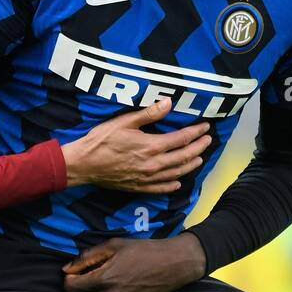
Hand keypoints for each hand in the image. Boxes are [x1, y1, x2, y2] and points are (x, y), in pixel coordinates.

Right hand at [60, 97, 211, 193]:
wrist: (84, 164)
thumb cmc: (101, 140)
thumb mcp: (124, 121)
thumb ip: (149, 114)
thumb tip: (169, 103)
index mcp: (152, 146)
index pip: (182, 138)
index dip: (196, 132)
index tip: (205, 127)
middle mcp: (153, 164)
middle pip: (184, 157)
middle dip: (199, 148)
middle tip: (208, 141)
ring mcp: (147, 178)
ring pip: (176, 173)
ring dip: (190, 166)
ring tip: (199, 159)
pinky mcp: (138, 187)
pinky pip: (160, 188)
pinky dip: (172, 185)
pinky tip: (178, 182)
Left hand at [62, 234, 205, 291]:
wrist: (173, 265)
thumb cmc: (143, 251)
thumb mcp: (113, 245)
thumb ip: (87, 257)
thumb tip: (66, 269)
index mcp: (105, 279)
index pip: (71, 289)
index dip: (69, 280)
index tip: (76, 274)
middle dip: (80, 290)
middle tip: (89, 278)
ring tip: (102, 286)